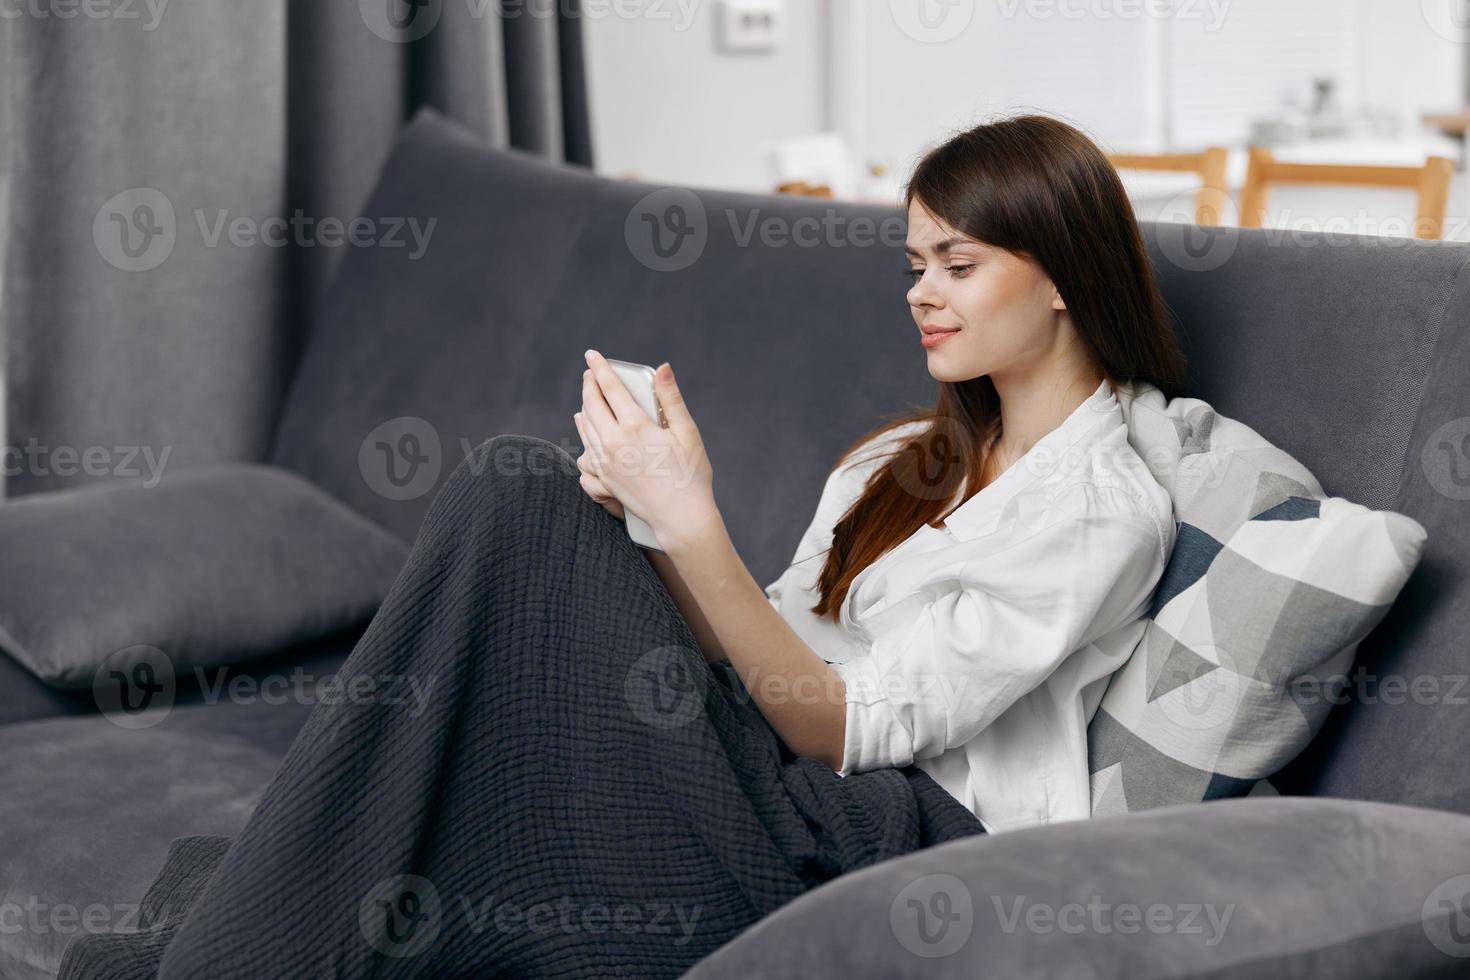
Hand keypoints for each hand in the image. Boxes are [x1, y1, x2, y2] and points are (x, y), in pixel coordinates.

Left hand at [574, 349, 717, 548]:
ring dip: (584, 411)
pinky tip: (589, 443)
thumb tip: (664, 367)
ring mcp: (605, 465)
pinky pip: (584, 460)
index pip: (609, 387)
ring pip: (585, 430)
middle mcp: (613, 444)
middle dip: (589, 385)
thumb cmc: (691, 475)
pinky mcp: (604, 483)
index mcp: (634, 427)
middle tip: (590, 374)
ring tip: (587, 404)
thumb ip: (671, 398)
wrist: (681, 518)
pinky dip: (584, 446)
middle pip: (591, 405)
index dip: (599, 368)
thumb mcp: (687, 432)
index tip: (592, 355)